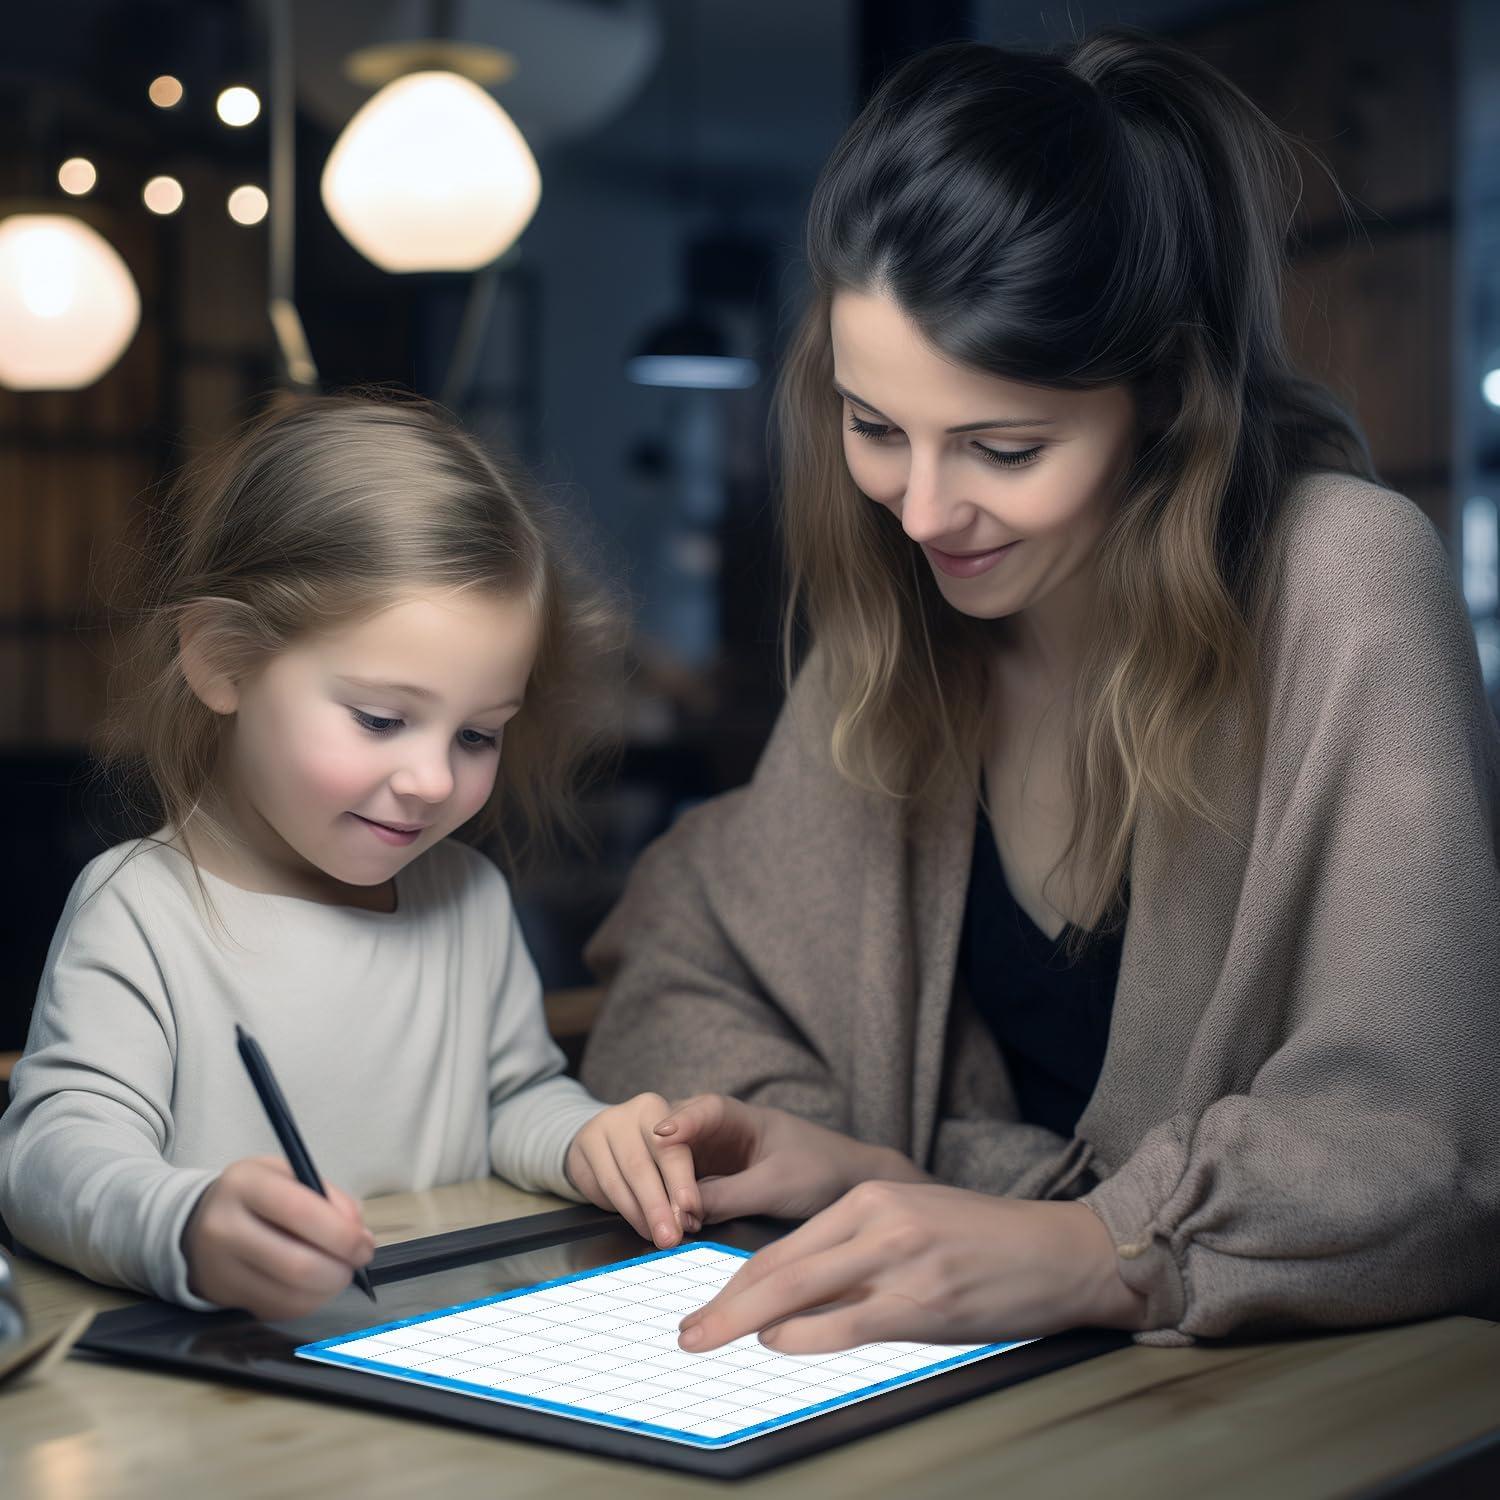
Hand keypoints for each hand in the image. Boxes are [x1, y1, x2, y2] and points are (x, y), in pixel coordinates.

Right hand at [182, 1156, 375, 1319]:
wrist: (197, 1223)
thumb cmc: (255, 1196)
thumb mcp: (288, 1175)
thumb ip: (328, 1197)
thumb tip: (358, 1233)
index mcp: (245, 1184)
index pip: (299, 1212)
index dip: (341, 1234)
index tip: (364, 1243)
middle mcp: (224, 1227)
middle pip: (295, 1264)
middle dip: (339, 1269)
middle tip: (356, 1262)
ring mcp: (220, 1268)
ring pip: (288, 1296)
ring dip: (327, 1289)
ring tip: (337, 1272)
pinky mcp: (224, 1297)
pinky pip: (278, 1311)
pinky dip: (307, 1302)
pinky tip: (313, 1285)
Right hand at [565, 1093, 699, 1248]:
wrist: (610, 1135)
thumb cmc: (655, 1148)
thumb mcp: (677, 1152)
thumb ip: (684, 1180)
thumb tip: (690, 1218)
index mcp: (657, 1107)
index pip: (672, 1147)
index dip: (680, 1178)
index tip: (690, 1206)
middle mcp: (628, 1112)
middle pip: (642, 1166)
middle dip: (659, 1207)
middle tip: (672, 1237)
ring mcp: (602, 1127)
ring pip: (619, 1180)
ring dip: (640, 1215)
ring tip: (658, 1235)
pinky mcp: (584, 1145)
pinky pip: (602, 1186)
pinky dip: (623, 1210)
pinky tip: (640, 1223)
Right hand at [652, 1094, 928, 1222]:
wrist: (849, 1188)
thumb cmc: (821, 1170)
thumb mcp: (776, 1184)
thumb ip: (729, 1196)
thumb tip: (681, 1214)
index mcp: (739, 1116)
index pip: (703, 1109)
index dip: (681, 1121)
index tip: (660, 1136)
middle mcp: (718, 1134)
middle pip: (677, 1139)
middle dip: (663, 1168)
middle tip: (659, 1203)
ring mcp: (712, 1161)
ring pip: (675, 1169)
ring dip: (664, 1192)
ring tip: (661, 1224)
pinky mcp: (711, 1188)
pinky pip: (684, 1194)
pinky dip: (674, 1208)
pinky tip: (666, 1228)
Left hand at [676, 1181, 1149, 1354]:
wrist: (1058, 1251)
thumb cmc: (984, 1245)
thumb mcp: (912, 1226)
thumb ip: (857, 1255)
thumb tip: (797, 1306)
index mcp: (869, 1197)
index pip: (784, 1244)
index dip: (736, 1280)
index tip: (706, 1307)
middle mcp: (876, 1219)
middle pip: (779, 1266)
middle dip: (723, 1303)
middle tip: (685, 1333)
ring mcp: (898, 1258)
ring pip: (799, 1290)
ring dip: (743, 1321)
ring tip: (709, 1341)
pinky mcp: (923, 1301)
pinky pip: (846, 1321)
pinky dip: (803, 1335)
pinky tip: (775, 1343)